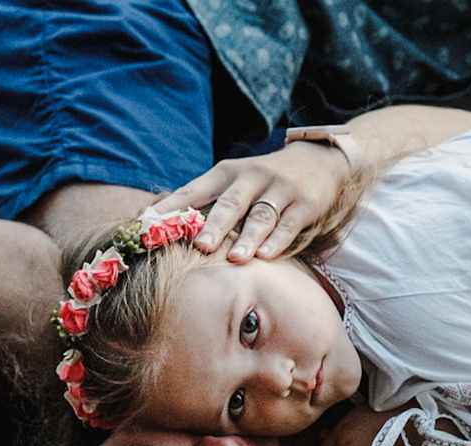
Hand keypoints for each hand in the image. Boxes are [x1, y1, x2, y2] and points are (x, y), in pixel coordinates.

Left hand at [146, 142, 351, 261]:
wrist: (320, 160)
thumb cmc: (266, 180)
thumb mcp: (237, 182)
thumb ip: (208, 201)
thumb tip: (161, 225)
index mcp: (227, 172)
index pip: (195, 190)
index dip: (173, 207)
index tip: (150, 224)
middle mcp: (253, 177)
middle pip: (230, 203)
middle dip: (215, 225)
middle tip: (201, 245)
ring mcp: (281, 189)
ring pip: (261, 216)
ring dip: (248, 239)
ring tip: (236, 260)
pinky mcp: (305, 204)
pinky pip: (289, 225)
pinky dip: (277, 242)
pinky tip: (265, 256)